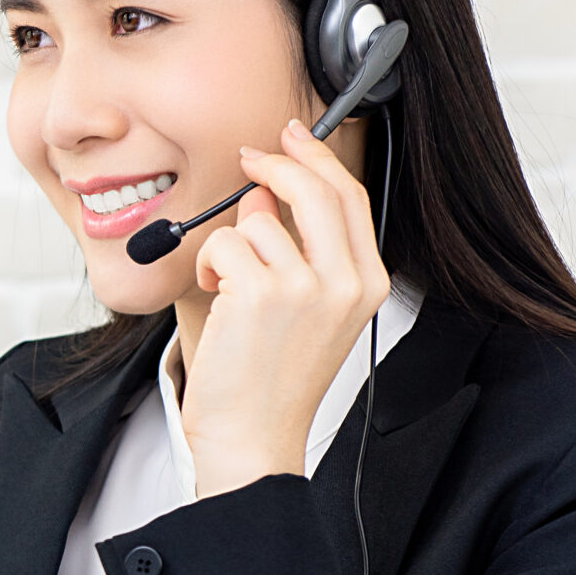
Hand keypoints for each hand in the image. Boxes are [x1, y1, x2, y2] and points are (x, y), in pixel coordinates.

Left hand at [181, 118, 390, 496]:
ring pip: (259, 218)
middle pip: (318, 188)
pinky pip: (225, 243)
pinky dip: (208, 265)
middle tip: (250, 156)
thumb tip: (263, 194)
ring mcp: (308, 286)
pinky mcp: (263, 292)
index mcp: (366, 284)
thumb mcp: (300, 310)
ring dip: (228, 243)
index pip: (350, 198)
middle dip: (279, 161)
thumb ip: (293, 249)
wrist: (252, 438)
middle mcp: (346, 282)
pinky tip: (215, 298)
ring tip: (225, 285)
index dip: (319, 159)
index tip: (294, 136)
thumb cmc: (270, 381)